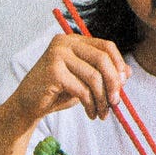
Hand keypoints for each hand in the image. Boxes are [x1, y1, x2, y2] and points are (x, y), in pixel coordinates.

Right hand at [11, 33, 130, 126]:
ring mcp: (58, 54)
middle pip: (102, 59)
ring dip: (102, 99)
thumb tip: (128, 73)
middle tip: (116, 103)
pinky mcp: (53, 70)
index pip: (106, 46)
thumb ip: (103, 74)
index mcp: (74, 41)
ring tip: (102, 113)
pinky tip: (91, 114)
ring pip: (93, 77)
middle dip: (113, 83)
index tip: (123, 84)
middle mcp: (65, 42)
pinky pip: (82, 89)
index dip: (118, 64)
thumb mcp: (84, 81)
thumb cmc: (57, 93)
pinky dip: (91, 104)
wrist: (27, 106)